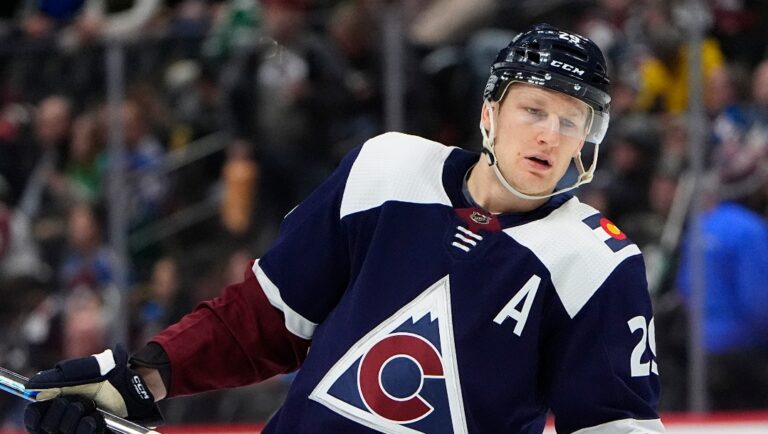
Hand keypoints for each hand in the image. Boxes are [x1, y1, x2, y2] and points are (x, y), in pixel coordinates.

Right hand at [24, 345, 162, 432]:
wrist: (130, 385)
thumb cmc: (105, 376)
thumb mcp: (80, 371)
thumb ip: (55, 378)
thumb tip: (30, 387)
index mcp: (55, 406)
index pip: (33, 419)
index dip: (34, 414)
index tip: (42, 404)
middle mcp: (64, 421)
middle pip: (48, 427)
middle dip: (62, 410)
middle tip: (78, 400)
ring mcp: (78, 429)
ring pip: (65, 432)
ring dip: (77, 416)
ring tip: (91, 406)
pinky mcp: (95, 433)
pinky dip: (89, 425)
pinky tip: (96, 418)